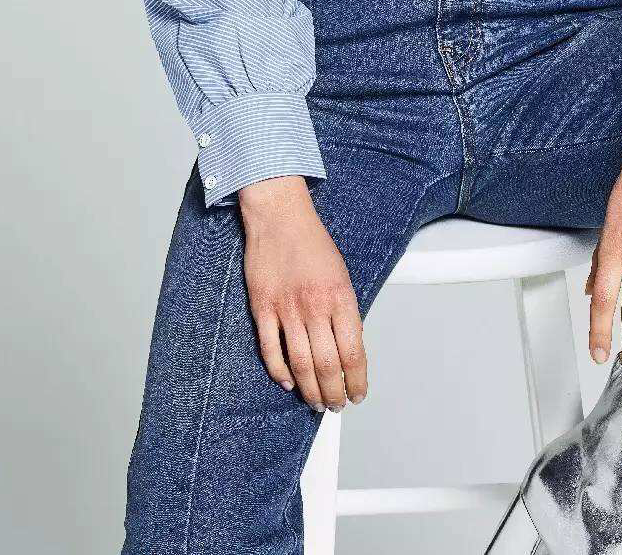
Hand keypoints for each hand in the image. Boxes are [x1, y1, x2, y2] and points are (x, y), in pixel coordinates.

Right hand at [237, 176, 367, 411]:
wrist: (280, 217)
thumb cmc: (312, 243)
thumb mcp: (341, 274)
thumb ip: (345, 311)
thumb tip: (349, 346)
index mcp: (341, 297)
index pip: (354, 352)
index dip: (357, 380)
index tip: (358, 393)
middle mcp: (315, 306)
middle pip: (327, 365)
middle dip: (334, 392)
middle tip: (336, 405)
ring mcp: (287, 309)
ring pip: (300, 363)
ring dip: (310, 390)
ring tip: (316, 402)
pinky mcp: (263, 308)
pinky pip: (271, 349)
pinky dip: (279, 372)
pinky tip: (288, 382)